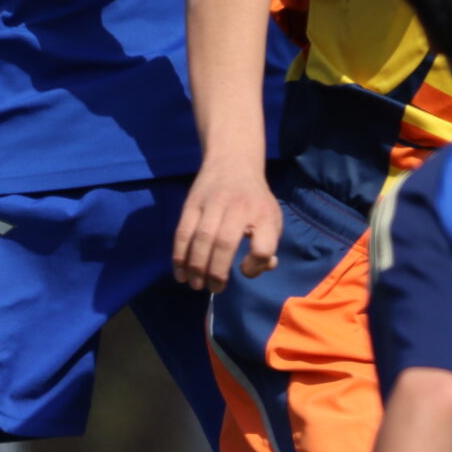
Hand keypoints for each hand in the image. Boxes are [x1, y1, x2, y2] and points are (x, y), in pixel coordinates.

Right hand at [173, 160, 281, 292]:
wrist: (233, 162)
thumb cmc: (255, 199)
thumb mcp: (272, 218)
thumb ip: (268, 245)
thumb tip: (262, 267)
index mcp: (263, 214)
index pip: (263, 246)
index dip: (255, 265)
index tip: (244, 270)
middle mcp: (239, 207)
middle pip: (225, 244)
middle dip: (216, 272)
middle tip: (214, 289)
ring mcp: (213, 204)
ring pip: (201, 239)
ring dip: (195, 267)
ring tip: (196, 285)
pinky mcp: (192, 203)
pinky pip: (183, 232)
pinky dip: (179, 256)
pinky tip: (180, 272)